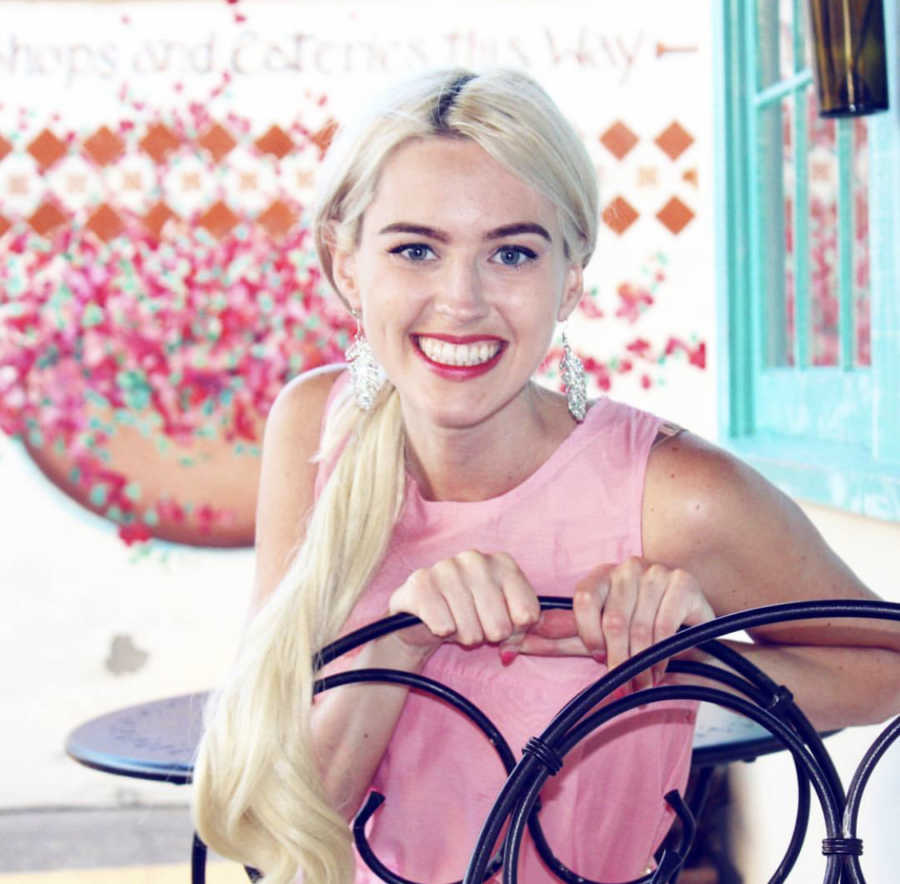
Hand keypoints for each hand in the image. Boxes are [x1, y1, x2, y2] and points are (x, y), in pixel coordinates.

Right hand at [387, 550, 540, 656]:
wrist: (421, 616)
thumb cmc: (469, 615)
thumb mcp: (502, 621)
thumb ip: (518, 633)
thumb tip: (510, 652)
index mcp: (503, 563)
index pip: (528, 615)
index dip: (515, 631)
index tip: (501, 623)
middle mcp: (476, 559)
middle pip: (501, 627)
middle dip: (487, 636)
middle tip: (474, 624)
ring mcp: (447, 567)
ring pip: (471, 631)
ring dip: (463, 636)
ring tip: (454, 621)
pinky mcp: (420, 583)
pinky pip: (444, 627)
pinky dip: (440, 633)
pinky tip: (435, 619)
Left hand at [513, 557, 714, 691]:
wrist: (695, 634)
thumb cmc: (639, 634)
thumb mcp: (597, 637)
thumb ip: (559, 639)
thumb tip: (508, 646)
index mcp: (602, 575)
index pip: (584, 600)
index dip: (587, 634)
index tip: (596, 656)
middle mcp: (628, 568)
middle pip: (612, 619)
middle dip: (616, 660)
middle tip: (622, 682)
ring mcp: (657, 573)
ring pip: (639, 627)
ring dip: (640, 665)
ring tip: (643, 682)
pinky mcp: (683, 584)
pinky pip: (665, 626)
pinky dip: (660, 656)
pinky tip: (660, 668)